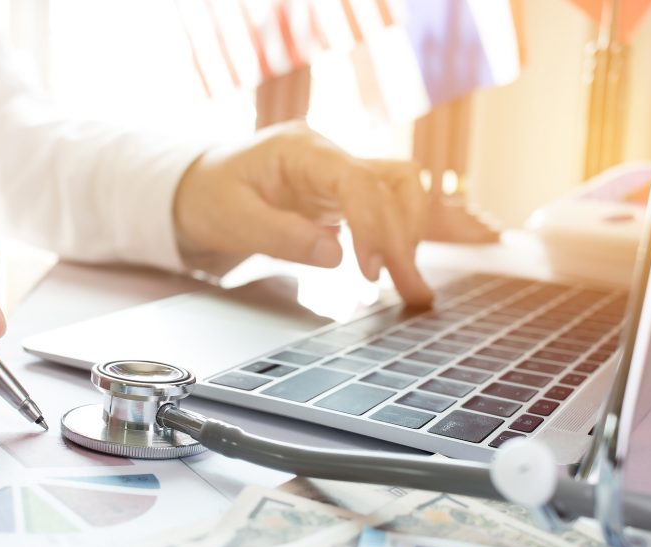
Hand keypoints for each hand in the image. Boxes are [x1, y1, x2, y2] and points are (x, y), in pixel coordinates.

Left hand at [173, 121, 433, 304]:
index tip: (371, 272)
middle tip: (411, 291)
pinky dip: (420, 229)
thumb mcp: (231, 219)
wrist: (196, 189)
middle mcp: (331, 156)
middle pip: (394, 183)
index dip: (373, 226)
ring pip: (404, 191)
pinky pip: (395, 206)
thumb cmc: (208, 197)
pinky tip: (454, 247)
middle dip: (405, 238)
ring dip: (417, 236)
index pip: (357, 182)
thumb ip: (281, 236)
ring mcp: (342, 174)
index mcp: (301, 150)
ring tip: (419, 285)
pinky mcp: (347, 197)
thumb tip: (336, 255)